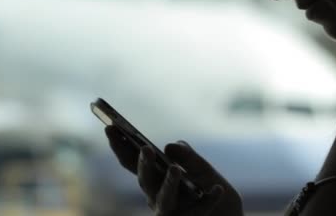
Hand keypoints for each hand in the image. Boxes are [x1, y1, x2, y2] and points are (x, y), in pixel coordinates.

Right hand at [105, 126, 243, 215]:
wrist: (225, 215)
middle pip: (146, 181)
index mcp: (154, 179)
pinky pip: (200, 211)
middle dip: (144, 165)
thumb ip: (186, 154)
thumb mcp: (199, 166)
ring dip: (169, 183)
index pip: (132, 162)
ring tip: (176, 169)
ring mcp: (172, 211)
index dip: (120, 147)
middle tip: (146, 149)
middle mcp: (157, 196)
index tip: (110, 127)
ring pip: (166, 198)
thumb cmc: (204, 188)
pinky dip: (208, 199)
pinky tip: (218, 189)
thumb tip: (170, 147)